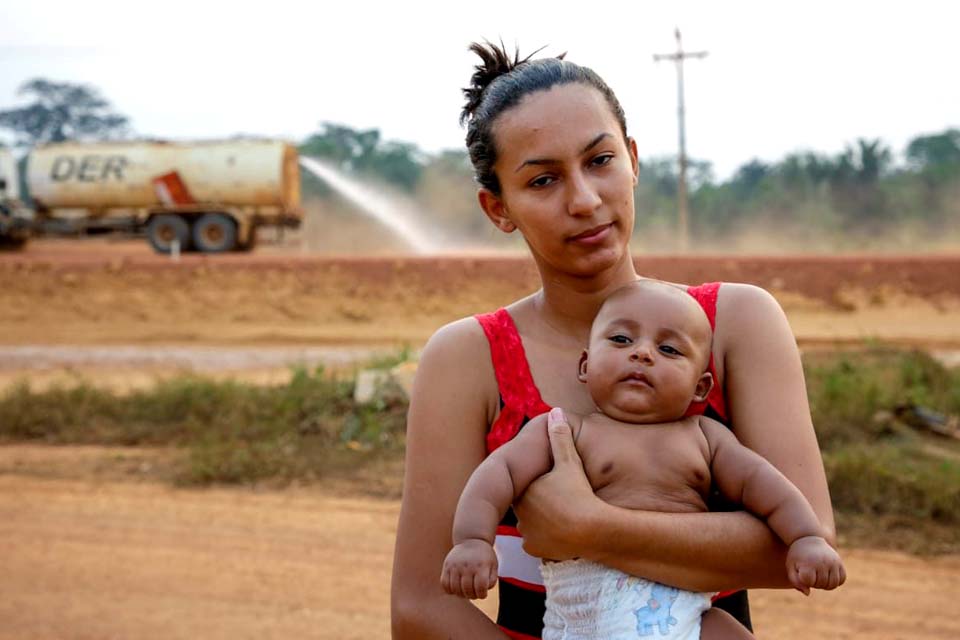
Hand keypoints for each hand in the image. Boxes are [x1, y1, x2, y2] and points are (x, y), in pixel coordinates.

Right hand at [441, 539, 497, 599]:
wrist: (472, 539)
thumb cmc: (484, 557)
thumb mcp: (493, 566)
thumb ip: (492, 580)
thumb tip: (483, 591)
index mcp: (481, 566)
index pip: (481, 588)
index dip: (482, 595)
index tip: (483, 593)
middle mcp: (468, 565)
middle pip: (467, 590)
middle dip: (472, 596)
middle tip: (474, 593)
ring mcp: (456, 565)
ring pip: (455, 589)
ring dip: (461, 594)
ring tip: (466, 590)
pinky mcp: (447, 565)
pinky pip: (444, 584)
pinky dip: (450, 590)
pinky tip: (456, 587)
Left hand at [513, 408, 599, 560]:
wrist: (592, 530)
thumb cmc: (579, 493)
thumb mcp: (570, 463)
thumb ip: (560, 438)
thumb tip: (555, 410)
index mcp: (523, 491)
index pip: (526, 486)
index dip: (541, 485)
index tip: (554, 485)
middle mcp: (519, 513)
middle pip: (527, 505)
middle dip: (540, 503)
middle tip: (560, 500)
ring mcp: (526, 533)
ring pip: (532, 524)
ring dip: (542, 521)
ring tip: (562, 516)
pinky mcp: (534, 549)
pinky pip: (538, 542)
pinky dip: (547, 538)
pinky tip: (561, 532)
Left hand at [785, 535, 846, 594]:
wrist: (808, 539)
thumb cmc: (797, 555)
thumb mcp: (791, 566)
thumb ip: (795, 581)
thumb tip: (808, 593)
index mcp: (809, 562)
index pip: (809, 582)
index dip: (804, 581)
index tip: (801, 572)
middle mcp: (822, 562)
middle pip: (821, 584)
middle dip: (814, 583)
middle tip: (809, 574)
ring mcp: (833, 562)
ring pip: (833, 584)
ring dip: (824, 584)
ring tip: (817, 576)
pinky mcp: (840, 562)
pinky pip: (842, 579)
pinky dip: (835, 581)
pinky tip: (826, 575)